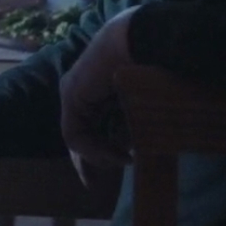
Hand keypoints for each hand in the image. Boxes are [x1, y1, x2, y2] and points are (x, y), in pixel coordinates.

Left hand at [59, 6, 137, 183]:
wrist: (144, 41)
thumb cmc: (155, 68)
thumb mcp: (142, 106)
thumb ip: (131, 125)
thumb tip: (128, 150)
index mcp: (99, 88)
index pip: (91, 126)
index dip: (98, 151)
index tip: (111, 167)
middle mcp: (82, 89)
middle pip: (79, 134)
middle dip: (88, 161)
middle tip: (92, 184)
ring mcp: (73, 91)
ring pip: (79, 136)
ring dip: (101, 155)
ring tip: (125, 159)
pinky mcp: (70, 95)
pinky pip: (75, 133)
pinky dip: (94, 149)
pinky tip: (117, 155)